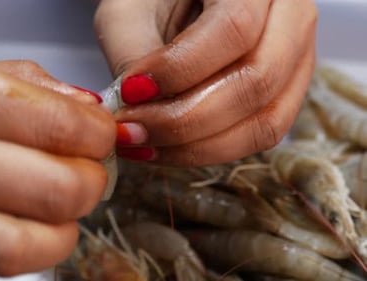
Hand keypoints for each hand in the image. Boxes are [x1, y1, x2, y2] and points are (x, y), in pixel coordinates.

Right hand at [0, 42, 114, 279]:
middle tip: (83, 178)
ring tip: (51, 217)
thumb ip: (26, 83)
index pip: (56, 123)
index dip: (97, 136)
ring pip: (20, 247)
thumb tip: (91, 111)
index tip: (100, 138)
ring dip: (57, 237)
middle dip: (88, 187)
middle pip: (54, 190)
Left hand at [95, 0, 316, 164]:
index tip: (130, 91)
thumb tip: (134, 115)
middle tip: (131, 130)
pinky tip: (168, 147)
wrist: (178, 4)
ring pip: (265, 120)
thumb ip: (132, 55)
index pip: (233, 27)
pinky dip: (211, 149)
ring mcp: (298, 57)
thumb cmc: (152, 3)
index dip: (179, 69)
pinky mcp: (288, 92)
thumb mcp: (130, 13)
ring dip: (196, 145)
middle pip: (257, 80)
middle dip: (184, 119)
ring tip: (144, 143)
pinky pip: (260, 134)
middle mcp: (291, 14)